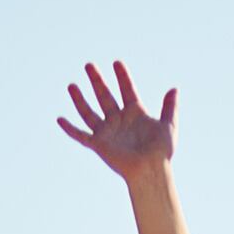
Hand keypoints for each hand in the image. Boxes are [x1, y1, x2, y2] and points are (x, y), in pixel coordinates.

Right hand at [55, 61, 176, 178]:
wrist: (150, 170)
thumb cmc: (161, 152)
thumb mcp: (168, 126)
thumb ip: (170, 107)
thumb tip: (174, 89)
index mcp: (135, 113)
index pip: (127, 90)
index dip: (122, 77)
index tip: (117, 63)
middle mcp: (119, 120)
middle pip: (104, 96)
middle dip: (97, 81)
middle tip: (89, 65)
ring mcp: (107, 132)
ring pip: (89, 112)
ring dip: (80, 99)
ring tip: (71, 85)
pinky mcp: (99, 144)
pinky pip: (81, 135)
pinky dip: (70, 128)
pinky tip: (60, 119)